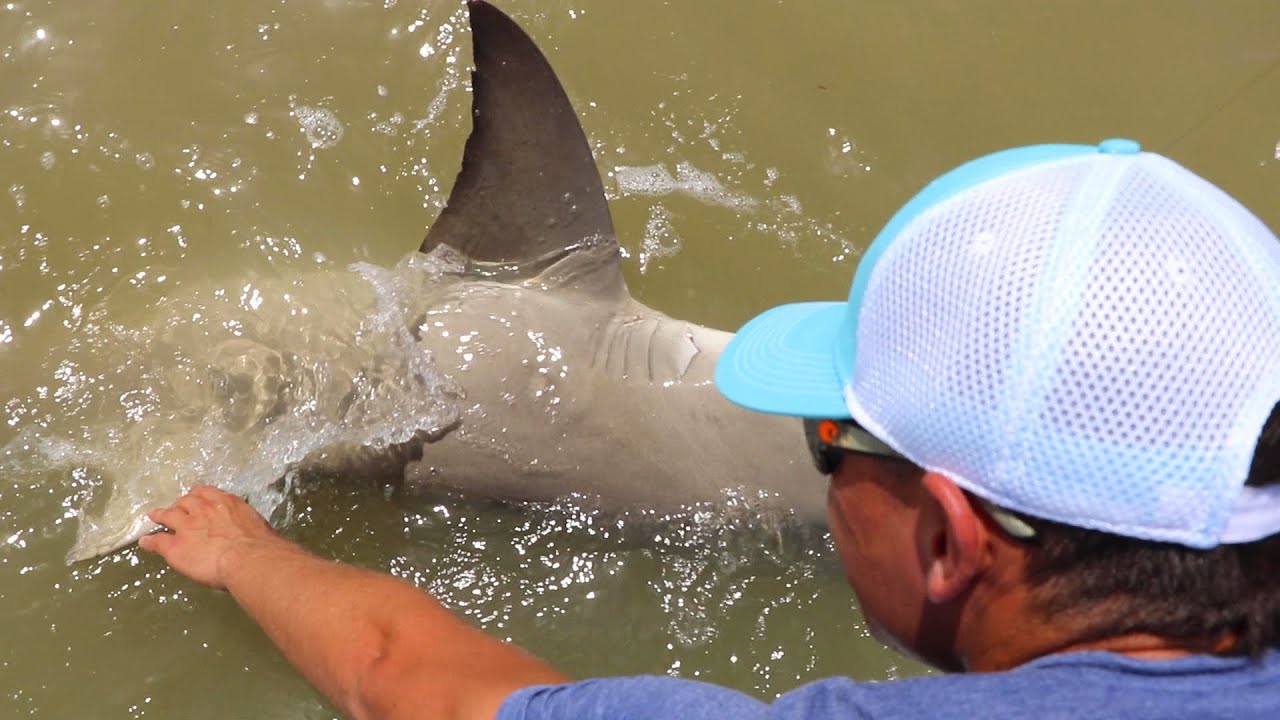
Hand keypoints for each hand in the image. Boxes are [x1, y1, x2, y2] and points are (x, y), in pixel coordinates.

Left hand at [138, 485, 290, 589]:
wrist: (247, 557)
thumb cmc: (259, 544)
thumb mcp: (254, 524)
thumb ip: (243, 523)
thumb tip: (245, 531)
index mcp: (224, 502)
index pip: (204, 492)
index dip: (197, 495)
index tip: (195, 497)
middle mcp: (202, 509)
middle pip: (185, 501)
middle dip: (180, 504)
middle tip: (176, 508)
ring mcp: (186, 527)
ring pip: (168, 516)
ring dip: (160, 515)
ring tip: (154, 515)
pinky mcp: (175, 546)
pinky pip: (157, 541)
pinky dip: (150, 542)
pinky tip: (145, 542)